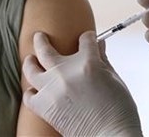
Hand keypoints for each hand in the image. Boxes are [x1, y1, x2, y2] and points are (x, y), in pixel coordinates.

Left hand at [23, 31, 141, 136]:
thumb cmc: (119, 111)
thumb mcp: (116, 81)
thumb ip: (104, 61)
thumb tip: (100, 45)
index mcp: (88, 63)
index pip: (85, 40)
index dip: (87, 38)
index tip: (87, 39)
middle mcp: (66, 72)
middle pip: (45, 48)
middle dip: (41, 40)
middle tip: (40, 36)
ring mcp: (53, 89)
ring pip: (31, 68)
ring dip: (29, 62)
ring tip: (30, 60)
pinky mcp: (46, 107)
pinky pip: (29, 96)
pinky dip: (30, 93)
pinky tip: (34, 90)